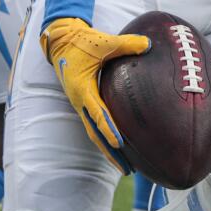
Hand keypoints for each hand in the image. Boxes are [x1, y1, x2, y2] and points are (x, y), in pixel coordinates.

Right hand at [41, 16, 149, 172]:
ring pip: (94, 133)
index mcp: (82, 88)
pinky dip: (106, 138)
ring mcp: (81, 104)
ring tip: (126, 168)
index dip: (108, 128)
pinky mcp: (85, 103)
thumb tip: (149, 45)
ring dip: (109, 151)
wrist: (61, 42)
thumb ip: (125, 44)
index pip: (97, 113)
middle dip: (110, 152)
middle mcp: (80, 101)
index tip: (120, 144)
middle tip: (128, 169)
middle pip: (95, 133)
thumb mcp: (103, 42)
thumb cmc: (82, 42)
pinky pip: (95, 125)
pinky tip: (119, 149)